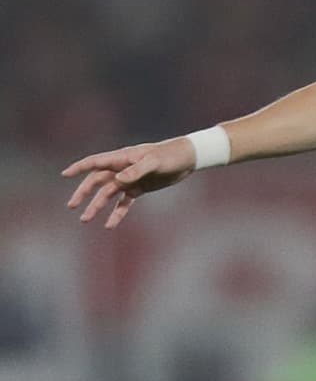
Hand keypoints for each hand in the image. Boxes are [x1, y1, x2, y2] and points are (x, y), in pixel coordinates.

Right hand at [63, 137, 197, 227]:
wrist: (186, 159)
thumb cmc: (170, 155)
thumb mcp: (154, 162)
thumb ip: (136, 170)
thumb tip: (118, 180)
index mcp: (123, 158)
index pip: (96, 162)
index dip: (80, 167)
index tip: (65, 174)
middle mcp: (123, 169)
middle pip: (97, 181)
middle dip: (84, 192)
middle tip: (72, 205)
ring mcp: (130, 179)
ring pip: (108, 194)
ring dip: (96, 205)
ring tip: (85, 219)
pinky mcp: (139, 188)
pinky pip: (124, 202)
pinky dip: (117, 213)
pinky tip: (109, 225)